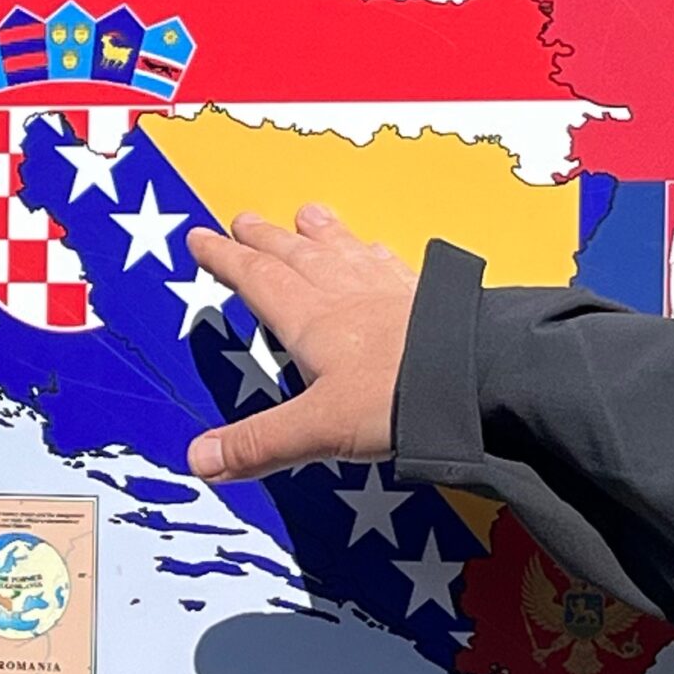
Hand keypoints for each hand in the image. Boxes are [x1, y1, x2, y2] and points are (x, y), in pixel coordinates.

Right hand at [183, 205, 416, 481]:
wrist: (473, 376)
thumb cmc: (394, 397)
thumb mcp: (318, 428)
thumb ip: (260, 442)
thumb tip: (199, 460)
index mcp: (307, 319)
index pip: (256, 279)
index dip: (225, 259)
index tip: (201, 238)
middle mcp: (342, 293)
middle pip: (293, 255)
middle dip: (263, 238)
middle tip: (241, 218)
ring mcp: (385, 289)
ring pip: (341, 250)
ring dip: (318, 232)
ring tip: (305, 214)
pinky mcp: (423, 295)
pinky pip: (388, 262)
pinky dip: (372, 251)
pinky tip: (376, 249)